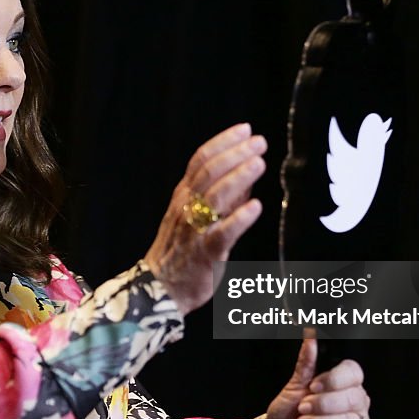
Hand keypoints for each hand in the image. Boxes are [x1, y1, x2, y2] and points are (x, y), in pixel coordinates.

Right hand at [143, 123, 266, 314]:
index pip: (200, 160)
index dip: (223, 142)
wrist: (159, 288)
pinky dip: (239, 219)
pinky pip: (221, 234)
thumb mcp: (196, 215)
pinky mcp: (204, 254)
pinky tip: (256, 207)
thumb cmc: (182, 250)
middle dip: (235, 154)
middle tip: (258, 142)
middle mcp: (185, 207)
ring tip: (259, 163)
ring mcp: (193, 230)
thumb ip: (221, 194)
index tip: (245, 129)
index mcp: (183, 196)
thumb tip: (246, 172)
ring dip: (238, 177)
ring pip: (214, 197)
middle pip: (208, 173)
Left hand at [251, 333, 370, 418]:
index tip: (313, 385)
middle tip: (302, 409)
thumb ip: (305, 364)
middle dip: (323, 405)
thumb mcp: (292, 389)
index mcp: (343, 383)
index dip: (335, 378)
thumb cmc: (287, 416)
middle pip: (354, 398)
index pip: (354, 372)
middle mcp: (356, 404)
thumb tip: (310, 337)